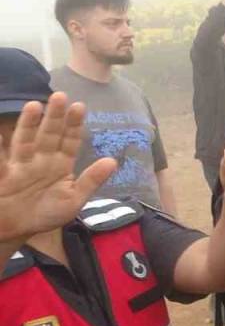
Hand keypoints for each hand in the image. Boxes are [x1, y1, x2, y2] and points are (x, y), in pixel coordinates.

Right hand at [0, 94, 116, 243]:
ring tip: (35, 105)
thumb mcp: (74, 200)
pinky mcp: (4, 173)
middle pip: (49, 134)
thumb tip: (113, 161)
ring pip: (26, 140)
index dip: (74, 125)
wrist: (18, 229)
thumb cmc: (47, 213)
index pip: (70, 140)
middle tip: (60, 95)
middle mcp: (42, 159)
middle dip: (55, 116)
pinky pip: (1, 159)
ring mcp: (21, 164)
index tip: (79, 106)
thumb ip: (91, 180)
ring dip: (29, 124)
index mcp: (61, 164)